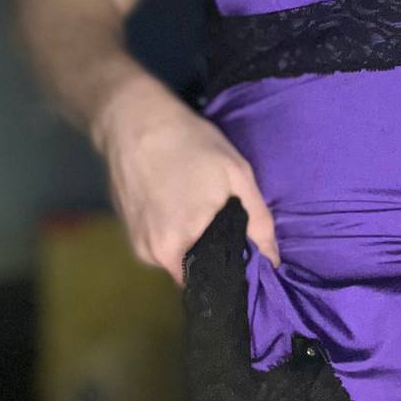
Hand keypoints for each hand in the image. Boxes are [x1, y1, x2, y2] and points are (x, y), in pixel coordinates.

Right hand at [95, 80, 278, 284]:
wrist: (133, 119)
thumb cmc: (190, 144)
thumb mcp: (237, 176)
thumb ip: (259, 222)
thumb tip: (273, 262)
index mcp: (180, 247)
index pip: (210, 281)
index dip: (229, 271)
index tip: (243, 254)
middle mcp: (153, 254)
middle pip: (193, 269)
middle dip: (211, 253)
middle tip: (224, 221)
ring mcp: (135, 242)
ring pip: (175, 256)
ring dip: (191, 239)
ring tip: (199, 206)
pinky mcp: (127, 229)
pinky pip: (159, 241)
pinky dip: (172, 229)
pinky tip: (178, 201)